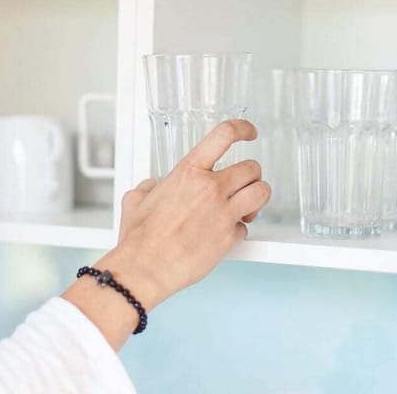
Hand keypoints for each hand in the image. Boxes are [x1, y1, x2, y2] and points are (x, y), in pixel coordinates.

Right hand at [63, 119, 269, 348]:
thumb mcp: (136, 199)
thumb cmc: (140, 238)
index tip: (249, 132)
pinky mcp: (229, 237)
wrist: (145, 268)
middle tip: (243, 182)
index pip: (224, 135)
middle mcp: (210, 188)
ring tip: (246, 204)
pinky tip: (225, 233)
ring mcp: (223, 213)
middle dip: (250, 175)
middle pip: (251, 168)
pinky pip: (246, 227)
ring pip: (261, 193)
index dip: (243, 129)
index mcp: (188, 172)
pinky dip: (239, 230)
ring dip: (256, 197)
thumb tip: (152, 187)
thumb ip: (149, 187)